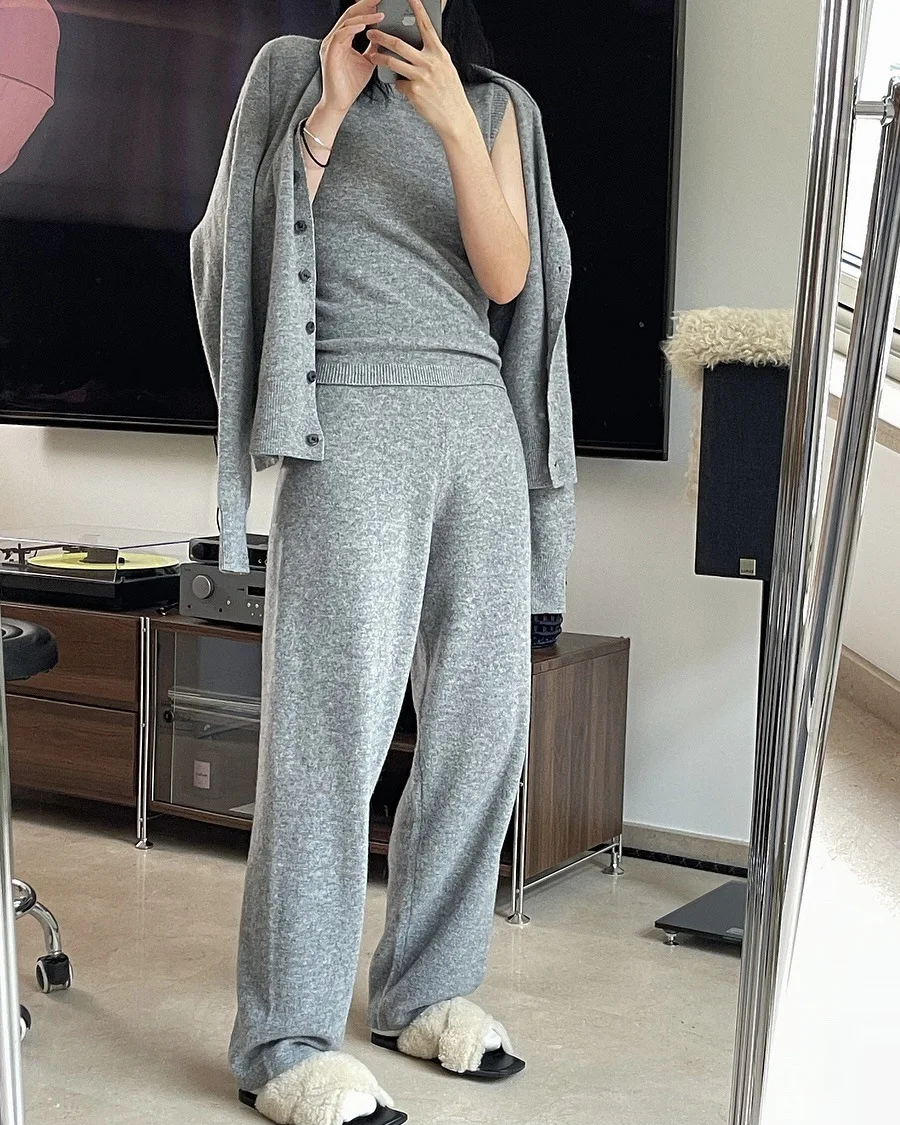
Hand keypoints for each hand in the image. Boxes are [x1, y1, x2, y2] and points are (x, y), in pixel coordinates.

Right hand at [320, 0, 384, 115]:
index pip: (355, 17)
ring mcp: (331, 44)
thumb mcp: (368, 61)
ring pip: (347, 22)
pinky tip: (364, 25)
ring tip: (378, 12)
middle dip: (366, 5)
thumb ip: (373, 47)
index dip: (367, 7)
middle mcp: (335, 38)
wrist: (340, 102)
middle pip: (350, 14)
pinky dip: (353, 28)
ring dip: (364, 16)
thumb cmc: (351, 84)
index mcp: (342, 39)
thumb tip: (384, 37)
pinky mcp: (330, 52)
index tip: (381, 2)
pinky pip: (341, 35)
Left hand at [367, 0, 475, 140]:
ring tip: (373, 56)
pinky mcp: (414, 92)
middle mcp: (430, 62)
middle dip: (382, 37)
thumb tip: (416, 47)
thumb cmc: (450, 93)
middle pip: (399, 44)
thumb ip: (432, 56)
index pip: (425, 26)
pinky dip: (399, 85)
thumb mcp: (446, 69)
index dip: (417, 8)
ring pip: (392, 63)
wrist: (455, 118)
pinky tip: (406, 89)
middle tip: (371, 33)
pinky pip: (399, 84)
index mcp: (439, 53)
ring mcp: (421, 77)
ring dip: (379, 58)